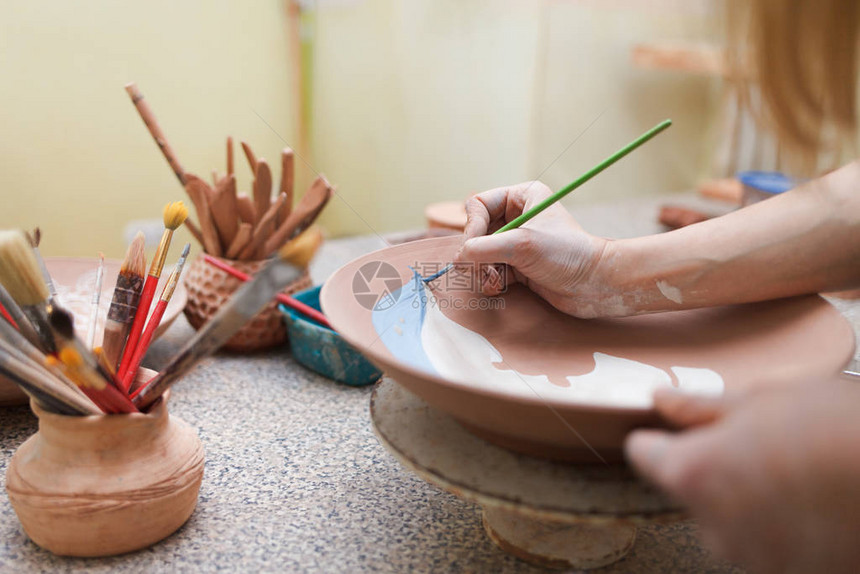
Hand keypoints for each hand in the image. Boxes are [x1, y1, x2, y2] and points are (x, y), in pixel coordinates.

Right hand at [454, 181, 609, 317]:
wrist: (595, 285)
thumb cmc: (567, 255)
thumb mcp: (522, 245)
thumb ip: (483, 248)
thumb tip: (457, 258)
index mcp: (522, 197)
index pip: (478, 205)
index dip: (472, 226)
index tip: (474, 248)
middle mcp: (518, 216)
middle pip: (476, 231)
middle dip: (476, 253)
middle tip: (480, 268)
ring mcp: (517, 241)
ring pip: (480, 253)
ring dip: (482, 269)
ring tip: (493, 280)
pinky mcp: (519, 264)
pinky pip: (490, 269)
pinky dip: (490, 279)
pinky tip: (498, 287)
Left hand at [625, 380, 859, 573]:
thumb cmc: (841, 429)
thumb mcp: (766, 400)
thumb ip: (702, 408)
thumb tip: (661, 403)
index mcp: (695, 473)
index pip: (644, 454)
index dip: (656, 436)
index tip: (671, 426)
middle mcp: (713, 525)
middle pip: (688, 487)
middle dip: (712, 464)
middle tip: (759, 440)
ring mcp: (752, 558)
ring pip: (728, 516)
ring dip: (747, 496)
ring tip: (797, 469)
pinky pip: (765, 542)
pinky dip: (779, 523)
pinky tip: (814, 500)